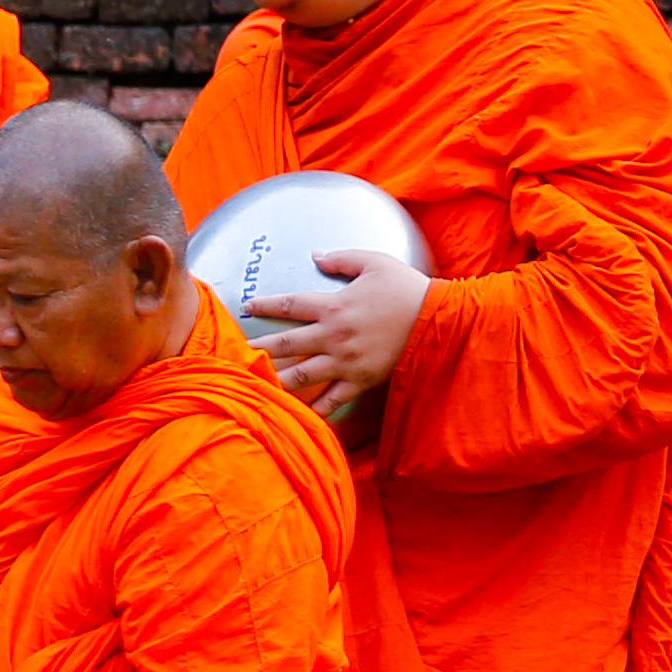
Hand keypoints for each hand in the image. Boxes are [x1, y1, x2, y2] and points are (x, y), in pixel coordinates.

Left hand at [247, 248, 430, 418]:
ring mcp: (344, 362)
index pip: (288, 305)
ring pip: (300, 376)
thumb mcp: (375, 262)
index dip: (264, 305)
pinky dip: (313, 410)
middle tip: (233, 355)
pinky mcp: (359, 382)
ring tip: (253, 385)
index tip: (246, 307)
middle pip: (285, 345)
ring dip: (275, 381)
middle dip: (257, 349)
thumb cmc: (406, 288)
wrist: (439, 322)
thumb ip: (342, 259)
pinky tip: (295, 416)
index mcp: (333, 306)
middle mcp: (333, 336)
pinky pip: (331, 400)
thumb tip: (316, 255)